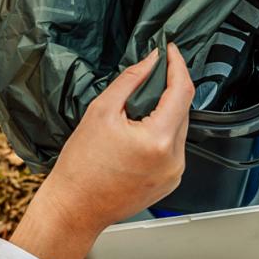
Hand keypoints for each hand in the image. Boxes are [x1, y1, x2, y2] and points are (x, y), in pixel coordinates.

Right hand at [10, 45, 193, 258]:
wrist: (75, 208)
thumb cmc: (81, 168)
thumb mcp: (101, 112)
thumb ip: (130, 81)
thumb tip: (150, 61)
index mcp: (159, 139)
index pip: (182, 90)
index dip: (178, 65)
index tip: (170, 51)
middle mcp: (174, 159)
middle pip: (183, 109)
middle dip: (168, 89)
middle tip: (148, 76)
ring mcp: (175, 173)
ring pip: (179, 129)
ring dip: (164, 113)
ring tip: (136, 112)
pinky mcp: (170, 182)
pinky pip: (173, 148)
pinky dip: (162, 135)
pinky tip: (138, 136)